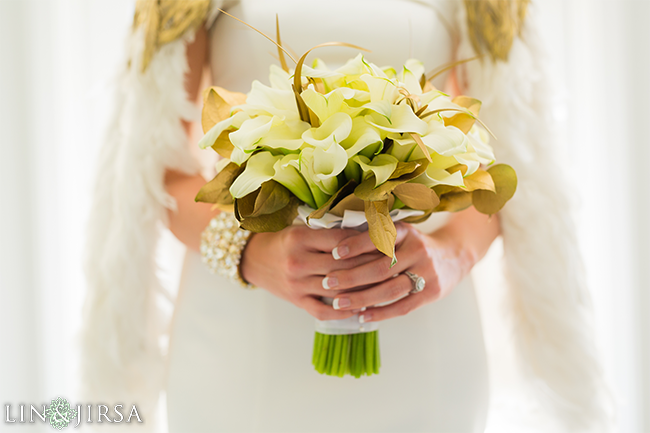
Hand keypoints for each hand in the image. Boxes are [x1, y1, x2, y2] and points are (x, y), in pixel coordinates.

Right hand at [240, 225, 384, 320]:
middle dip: (370, 267)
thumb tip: (367, 233)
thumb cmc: (283, 240)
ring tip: (382, 288)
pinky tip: (360, 309)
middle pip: (343, 267)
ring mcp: (297, 284)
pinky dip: (343, 311)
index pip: (341, 242)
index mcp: (300, 239)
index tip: (384, 243)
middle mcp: (298, 262)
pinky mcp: (296, 301)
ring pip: (337, 290)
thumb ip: (328, 233)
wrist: (253, 259)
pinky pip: (323, 311)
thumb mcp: (301, 229)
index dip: (365, 243)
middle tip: (391, 266)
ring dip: (362, 291)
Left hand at [323, 222, 476, 321]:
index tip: (333, 253)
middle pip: (380, 267)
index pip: (377, 237)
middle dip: (351, 277)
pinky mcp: (432, 291)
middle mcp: (416, 249)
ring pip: (389, 289)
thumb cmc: (413, 244)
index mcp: (405, 231)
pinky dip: (381, 313)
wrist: (454, 255)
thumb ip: (375, 236)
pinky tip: (362, 316)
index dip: (354, 245)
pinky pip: (402, 306)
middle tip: (327, 282)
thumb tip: (335, 246)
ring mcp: (426, 272)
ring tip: (339, 303)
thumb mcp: (399, 232)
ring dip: (362, 298)